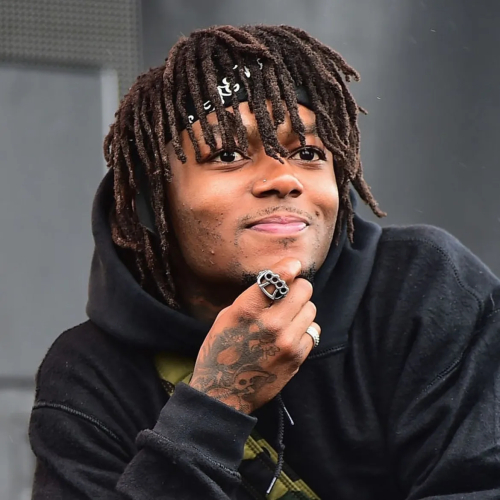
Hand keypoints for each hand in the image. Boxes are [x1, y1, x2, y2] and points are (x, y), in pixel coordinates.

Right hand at [189, 258, 319, 413]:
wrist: (223, 394)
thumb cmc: (220, 351)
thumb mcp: (227, 317)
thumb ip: (253, 297)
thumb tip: (280, 278)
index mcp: (246, 310)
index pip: (277, 278)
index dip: (288, 267)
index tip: (293, 264)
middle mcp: (270, 324)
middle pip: (304, 290)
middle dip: (297, 289)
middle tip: (287, 295)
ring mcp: (287, 342)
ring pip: (311, 309)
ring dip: (301, 310)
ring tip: (286, 319)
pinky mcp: (297, 358)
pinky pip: (313, 331)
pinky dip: (304, 330)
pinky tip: (288, 337)